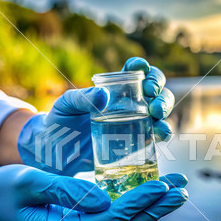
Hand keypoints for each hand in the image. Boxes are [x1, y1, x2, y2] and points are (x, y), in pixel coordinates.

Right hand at [0, 165, 187, 220]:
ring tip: (174, 192)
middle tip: (182, 190)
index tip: (164, 185)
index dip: (138, 203)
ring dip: (148, 211)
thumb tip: (105, 199)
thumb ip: (67, 189)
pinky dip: (130, 210)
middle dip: (154, 210)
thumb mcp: (29, 181)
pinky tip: (147, 197)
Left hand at [17, 57, 174, 175]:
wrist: (56, 153)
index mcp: (113, 88)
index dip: (141, 67)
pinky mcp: (137, 143)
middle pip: (155, 90)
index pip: (134, 72)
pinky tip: (160, 134)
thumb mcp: (65, 106)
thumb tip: (103, 95)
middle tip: (152, 97)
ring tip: (156, 115)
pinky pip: (155, 136)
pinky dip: (163, 132)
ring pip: (160, 111)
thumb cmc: (60, 122)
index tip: (140, 68)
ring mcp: (135, 124)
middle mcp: (129, 104)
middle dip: (159, 90)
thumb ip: (81, 98)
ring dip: (164, 109)